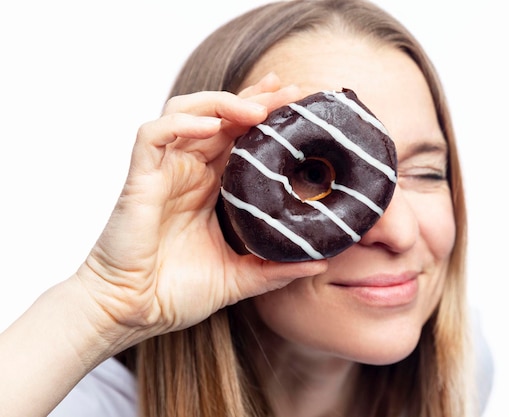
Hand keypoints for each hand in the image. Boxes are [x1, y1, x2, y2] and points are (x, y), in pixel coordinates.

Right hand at [75, 73, 327, 347]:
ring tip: (257, 110)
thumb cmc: (175, 293)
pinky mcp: (140, 178)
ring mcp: (164, 171)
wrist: (133, 312)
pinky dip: (180, 124)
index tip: (296, 104)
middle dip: (253, 98)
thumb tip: (320, 260)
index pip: (239, 136)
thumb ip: (276, 268)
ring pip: (186, 111)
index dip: (263, 115)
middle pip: (219, 115)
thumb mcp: (238, 277)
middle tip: (287, 91)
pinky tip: (211, 126)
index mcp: (210, 187)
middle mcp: (188, 171)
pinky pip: (153, 135)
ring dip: (221, 103)